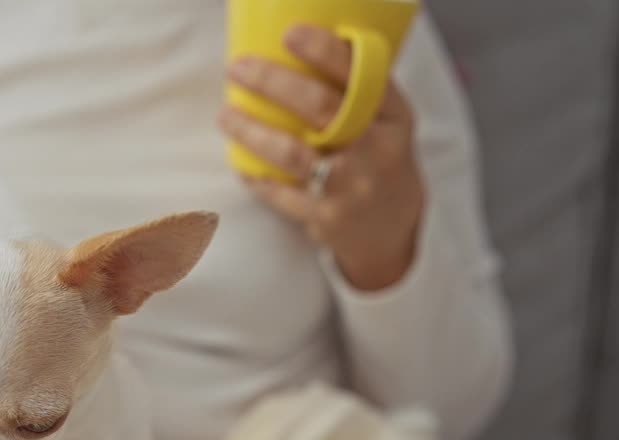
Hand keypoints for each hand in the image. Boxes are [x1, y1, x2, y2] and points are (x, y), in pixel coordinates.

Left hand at [219, 24, 425, 291]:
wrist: (391, 225)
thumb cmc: (376, 156)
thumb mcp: (384, 120)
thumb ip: (354, 90)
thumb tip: (298, 45)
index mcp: (393, 116)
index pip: (360, 76)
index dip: (324, 52)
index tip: (289, 34)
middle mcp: (376, 149)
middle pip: (319, 108)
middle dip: (272, 83)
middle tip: (237, 68)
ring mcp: (351, 186)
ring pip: (291, 153)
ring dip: (251, 131)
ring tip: (226, 115)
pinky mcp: (326, 217)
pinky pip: (279, 192)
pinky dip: (255, 174)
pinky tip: (238, 159)